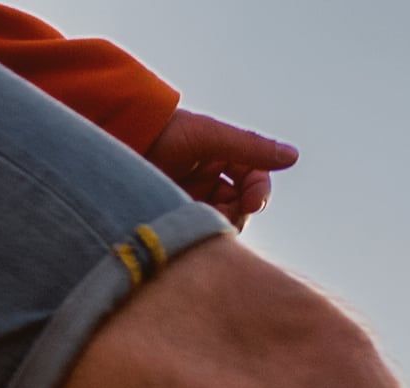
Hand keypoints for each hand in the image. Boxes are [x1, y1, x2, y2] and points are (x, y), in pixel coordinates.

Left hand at [147, 110, 295, 221]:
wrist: (117, 140)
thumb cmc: (163, 132)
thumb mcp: (209, 136)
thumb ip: (250, 147)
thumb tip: (293, 156)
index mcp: (221, 157)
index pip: (253, 180)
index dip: (258, 192)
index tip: (253, 203)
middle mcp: (208, 180)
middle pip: (240, 206)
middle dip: (238, 212)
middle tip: (226, 217)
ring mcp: (190, 200)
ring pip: (219, 223)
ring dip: (218, 225)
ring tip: (200, 220)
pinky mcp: (171, 219)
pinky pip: (195, 234)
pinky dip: (198, 234)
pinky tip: (187, 229)